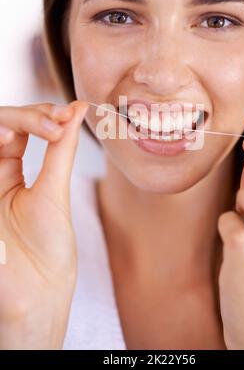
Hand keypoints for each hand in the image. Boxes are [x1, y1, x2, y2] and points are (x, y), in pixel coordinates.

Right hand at [0, 100, 87, 348]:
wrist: (36, 293)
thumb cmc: (47, 248)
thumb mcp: (56, 190)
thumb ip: (61, 148)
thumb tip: (77, 109)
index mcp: (12, 172)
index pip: (20, 128)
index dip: (41, 115)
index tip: (68, 114)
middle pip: (0, 127)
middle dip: (27, 116)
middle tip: (55, 121)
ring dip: (10, 123)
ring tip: (37, 128)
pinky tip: (9, 138)